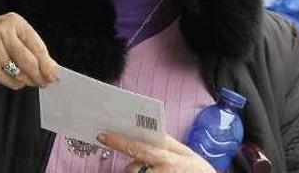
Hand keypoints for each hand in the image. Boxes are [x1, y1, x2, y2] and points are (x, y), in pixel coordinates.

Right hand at [0, 12, 57, 89]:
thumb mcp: (17, 31)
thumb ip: (34, 47)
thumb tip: (51, 67)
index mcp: (14, 23)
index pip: (36, 47)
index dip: (47, 64)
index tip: (54, 75)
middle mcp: (2, 34)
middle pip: (28, 62)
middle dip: (39, 76)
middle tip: (45, 82)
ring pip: (18, 74)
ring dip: (28, 81)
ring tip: (31, 80)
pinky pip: (7, 80)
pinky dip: (15, 83)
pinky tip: (17, 79)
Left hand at [97, 132, 215, 172]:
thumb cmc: (196, 169)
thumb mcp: (184, 151)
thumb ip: (165, 140)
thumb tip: (145, 129)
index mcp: (166, 159)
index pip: (136, 148)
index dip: (117, 141)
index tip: (102, 135)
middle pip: (132, 168)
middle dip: (133, 165)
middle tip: (145, 162)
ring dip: (139, 172)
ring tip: (158, 171)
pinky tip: (152, 171)